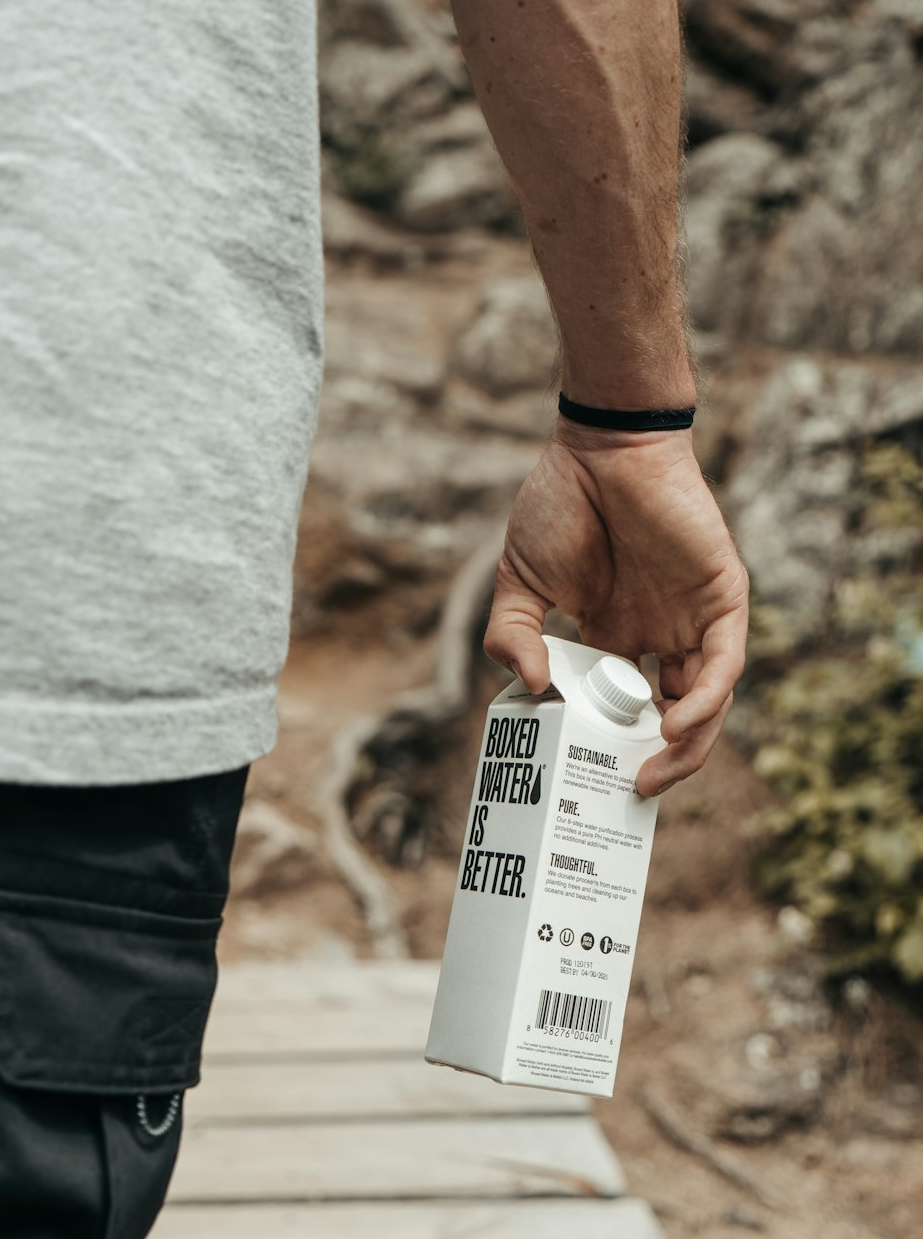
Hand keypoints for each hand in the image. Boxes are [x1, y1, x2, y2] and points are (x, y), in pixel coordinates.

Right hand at [483, 419, 749, 796]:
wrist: (601, 444)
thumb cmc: (560, 502)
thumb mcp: (519, 582)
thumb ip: (514, 635)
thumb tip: (532, 690)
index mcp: (614, 636)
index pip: (624, 710)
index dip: (613, 749)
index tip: (588, 784)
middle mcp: (659, 635)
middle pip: (672, 716)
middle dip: (656, 762)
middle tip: (626, 794)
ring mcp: (693, 618)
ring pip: (707, 701)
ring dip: (687, 745)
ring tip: (651, 773)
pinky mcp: (722, 597)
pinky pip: (725, 663)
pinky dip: (705, 700)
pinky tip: (674, 725)